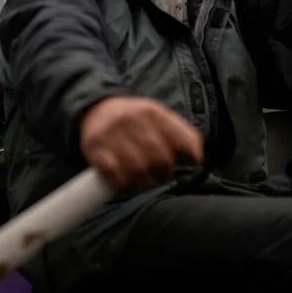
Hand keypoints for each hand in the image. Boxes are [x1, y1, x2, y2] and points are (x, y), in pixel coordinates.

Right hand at [79, 96, 203, 191]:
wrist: (95, 110)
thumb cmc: (134, 119)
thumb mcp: (159, 116)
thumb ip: (182, 133)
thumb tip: (197, 158)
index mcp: (151, 111)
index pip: (182, 141)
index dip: (191, 157)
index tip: (191, 162)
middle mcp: (131, 120)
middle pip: (160, 160)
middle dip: (164, 172)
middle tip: (160, 173)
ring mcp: (111, 134)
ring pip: (138, 171)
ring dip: (144, 181)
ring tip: (143, 178)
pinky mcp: (95, 149)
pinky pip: (115, 176)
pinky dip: (123, 182)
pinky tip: (125, 178)